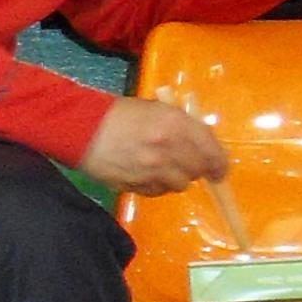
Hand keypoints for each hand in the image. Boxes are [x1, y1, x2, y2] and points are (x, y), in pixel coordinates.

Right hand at [78, 96, 229, 191]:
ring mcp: (151, 169)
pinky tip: (146, 175)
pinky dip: (157, 186)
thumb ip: (182, 127)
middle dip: (196, 170)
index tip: (220, 171)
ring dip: (175, 179)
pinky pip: (157, 191)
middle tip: (188, 166)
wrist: (80, 127)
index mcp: (176, 125)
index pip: (212, 151)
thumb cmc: (120, 114)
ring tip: (163, 169)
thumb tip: (201, 146)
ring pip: (179, 185)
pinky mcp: (135, 183)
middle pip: (197, 171)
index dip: (220, 164)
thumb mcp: (156, 109)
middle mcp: (168, 149)